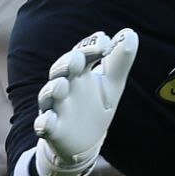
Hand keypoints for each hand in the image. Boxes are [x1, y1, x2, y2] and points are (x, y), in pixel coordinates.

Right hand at [32, 28, 137, 175]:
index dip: (91, 47)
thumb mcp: (112, 84)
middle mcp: (65, 85)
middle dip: (67, 63)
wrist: (84, 142)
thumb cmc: (96, 106)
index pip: (83, 54)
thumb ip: (120, 60)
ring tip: (62, 85)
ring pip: (49, 95)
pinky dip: (44, 123)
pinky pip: (43, 125)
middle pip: (60, 70)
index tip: (106, 43)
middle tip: (77, 59)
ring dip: (54, 89)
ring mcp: (56, 107)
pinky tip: (47, 120)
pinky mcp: (52, 129)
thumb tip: (130, 33)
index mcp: (80, 72)